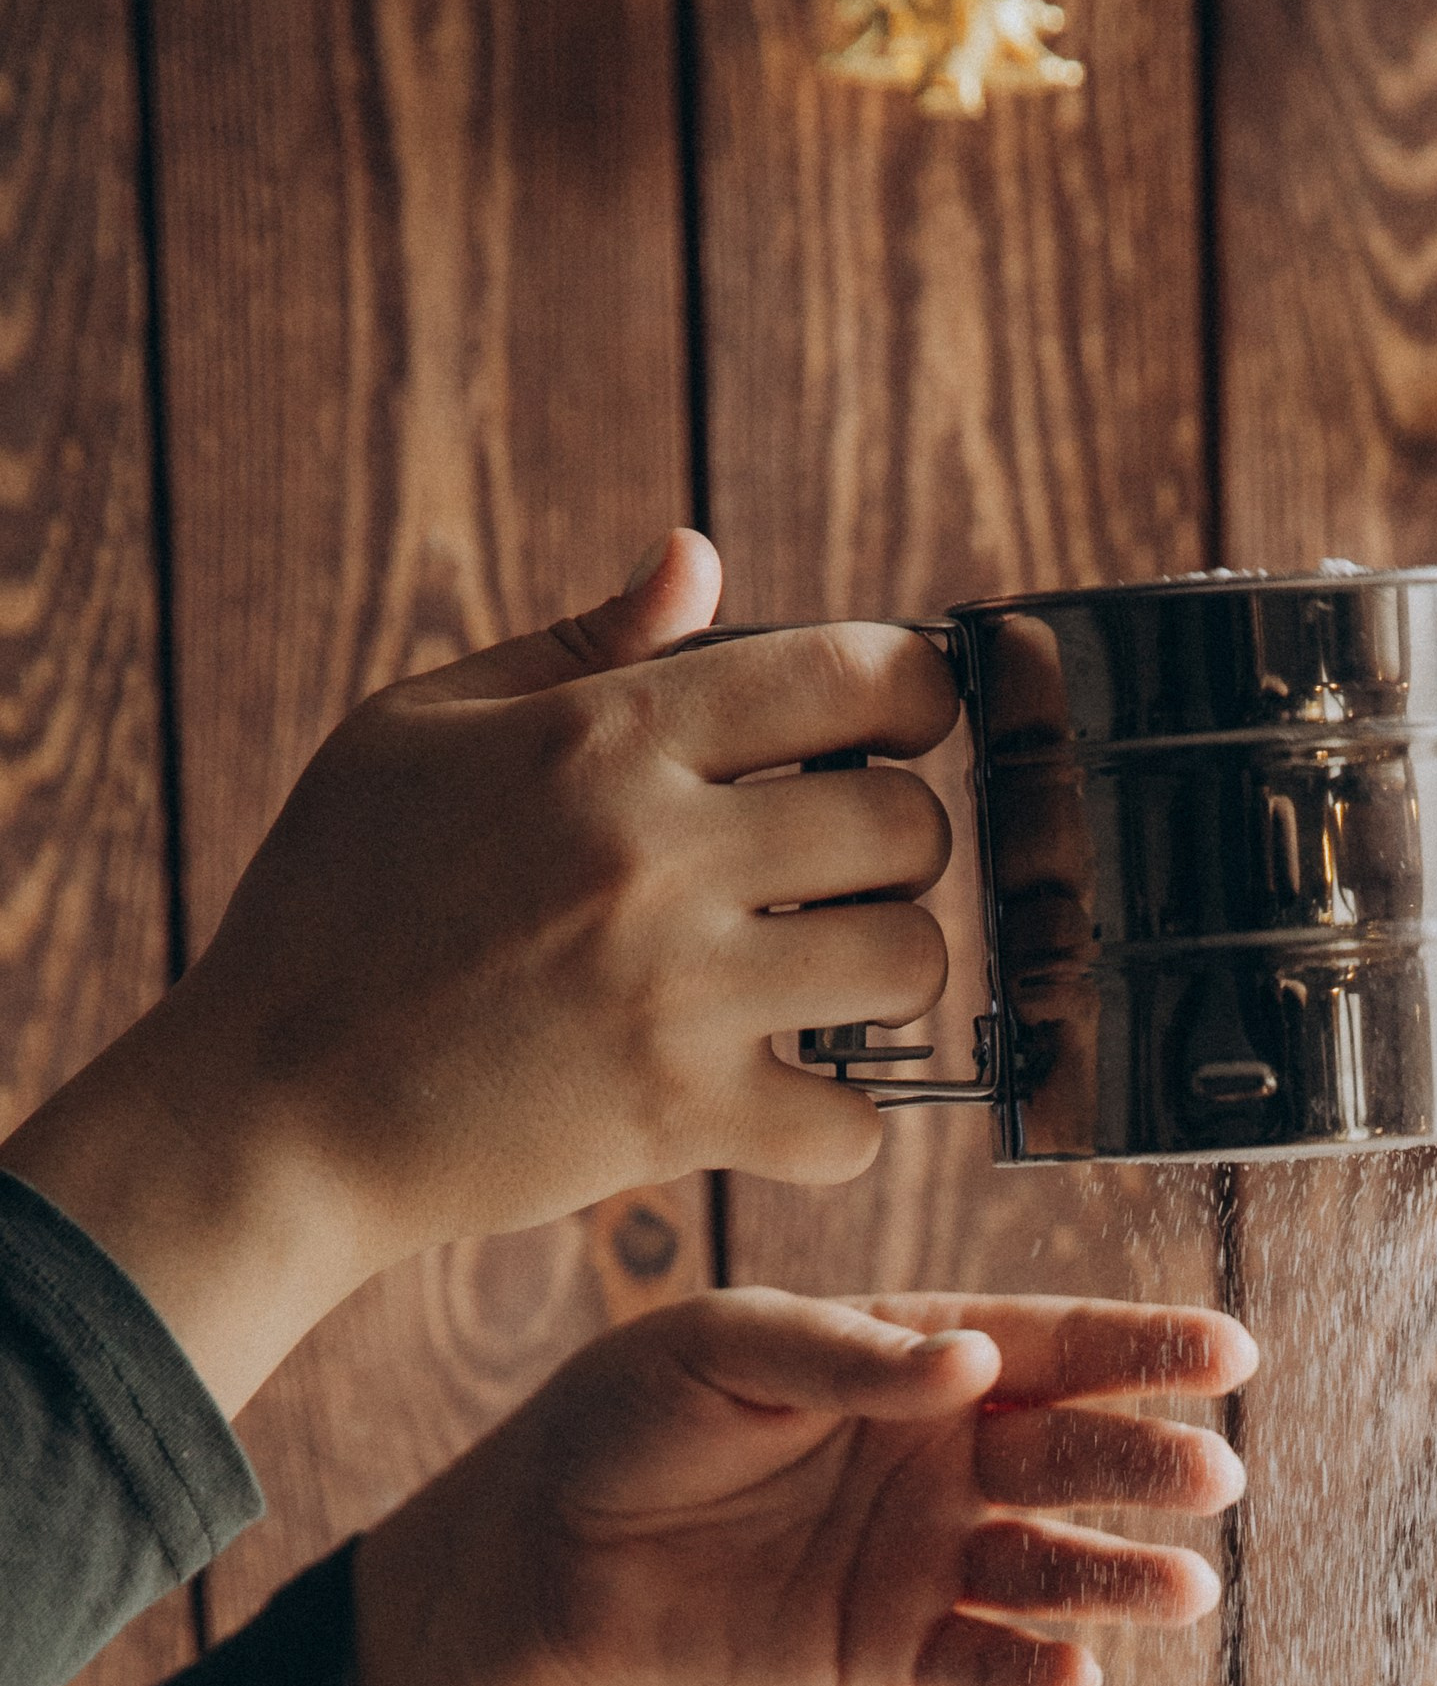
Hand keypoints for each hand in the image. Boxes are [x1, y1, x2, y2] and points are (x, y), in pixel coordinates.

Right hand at [0, 530, 957, 1412]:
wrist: (275, 1103)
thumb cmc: (336, 903)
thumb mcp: (420, 728)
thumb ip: (578, 643)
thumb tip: (697, 559)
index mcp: (602, 735)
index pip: (852, 673)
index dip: (912, 695)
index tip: (898, 728)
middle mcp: (657, 853)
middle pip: (908, 824)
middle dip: (900, 845)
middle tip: (848, 872)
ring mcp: (677, 993)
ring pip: (908, 965)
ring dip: (887, 973)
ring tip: (827, 980)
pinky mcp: (681, 1120)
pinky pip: (856, 1126)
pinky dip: (841, 1126)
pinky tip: (790, 1101)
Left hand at [348, 1290, 1255, 1685]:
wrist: (552, 1547)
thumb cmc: (635, 1416)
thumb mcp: (725, 1346)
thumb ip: (848, 1355)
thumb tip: (973, 1365)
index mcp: (922, 1359)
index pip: (1053, 1347)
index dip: (1142, 1350)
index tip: (1228, 1353)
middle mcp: (948, 1456)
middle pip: (1073, 1456)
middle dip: (1147, 1465)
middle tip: (1212, 1477)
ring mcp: (928, 1555)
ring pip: (1049, 1567)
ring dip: (1118, 1579)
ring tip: (1185, 1591)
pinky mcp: (892, 1647)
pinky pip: (977, 1660)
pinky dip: (1027, 1670)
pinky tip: (1073, 1673)